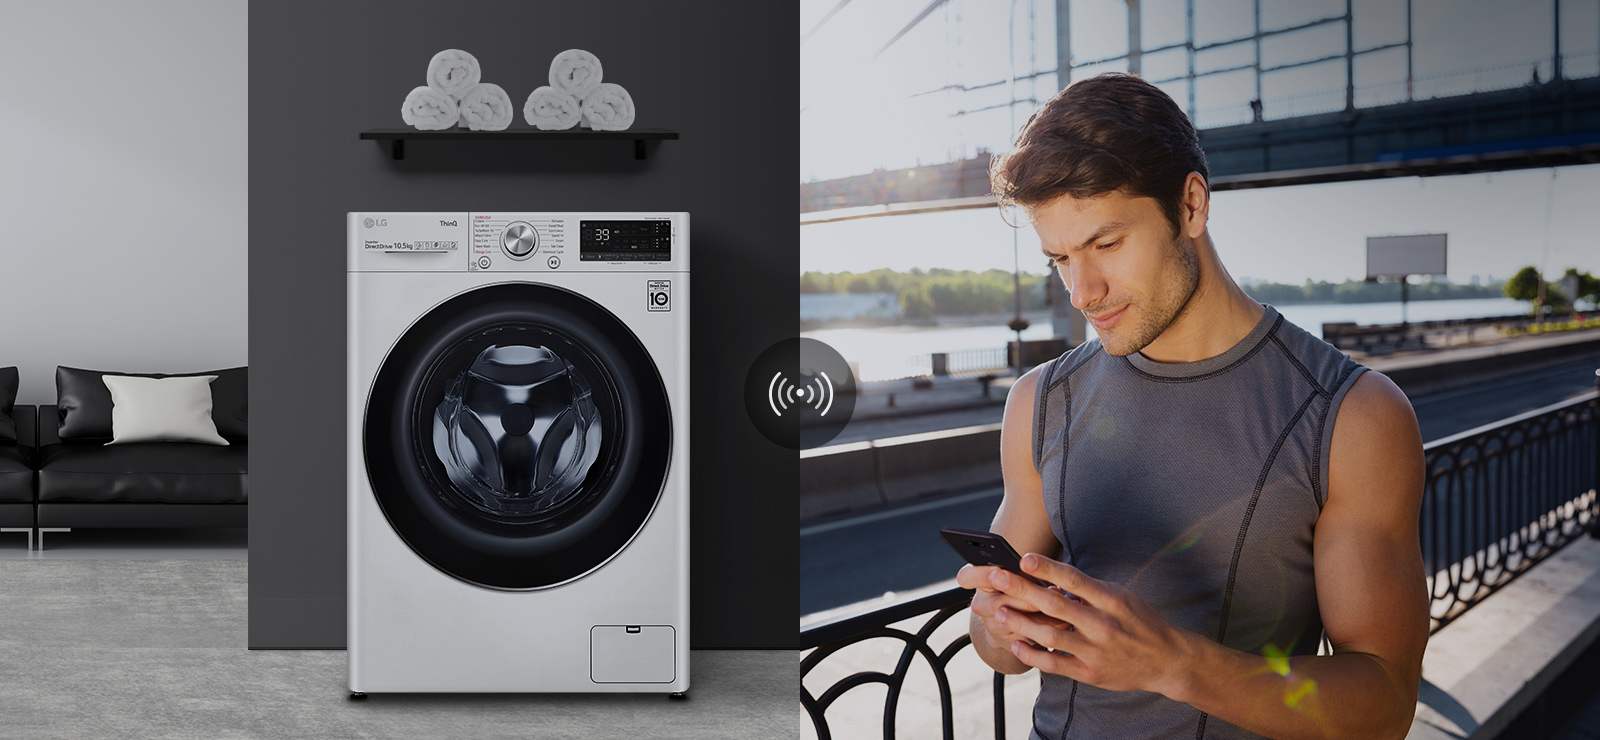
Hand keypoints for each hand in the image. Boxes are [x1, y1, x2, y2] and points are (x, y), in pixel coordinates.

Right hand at [956, 563, 1073, 647]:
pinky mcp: (1011, 644)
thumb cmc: (1019, 590)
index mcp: (979, 583)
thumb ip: (1022, 572)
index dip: (981, 575)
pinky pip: (1031, 637)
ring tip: (1062, 602)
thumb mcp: (1015, 576)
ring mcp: (994, 627)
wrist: (1015, 626)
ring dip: (1042, 612)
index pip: (967, 577)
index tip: (998, 572)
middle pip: (997, 602)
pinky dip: (1050, 627)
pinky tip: (1064, 620)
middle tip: (1047, 590)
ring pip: (1016, 622)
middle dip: (1025, 596)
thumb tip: (1038, 568)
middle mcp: (982, 606)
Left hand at [987, 553, 1195, 696]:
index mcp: (1112, 600)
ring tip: (1000, 612)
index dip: (1047, 568)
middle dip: (1022, 590)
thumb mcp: (1121, 597)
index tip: (1023, 557)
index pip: (1074, 579)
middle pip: (1055, 604)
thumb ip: (1090, 589)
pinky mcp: (1091, 673)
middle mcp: (1103, 624)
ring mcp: (1096, 650)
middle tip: (996, 578)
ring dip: (1022, 623)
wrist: (1167, 660)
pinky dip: (1033, 655)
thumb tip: (1055, 574)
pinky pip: (1055, 664)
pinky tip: (1017, 644)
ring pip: (1050, 636)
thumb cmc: (1140, 622)